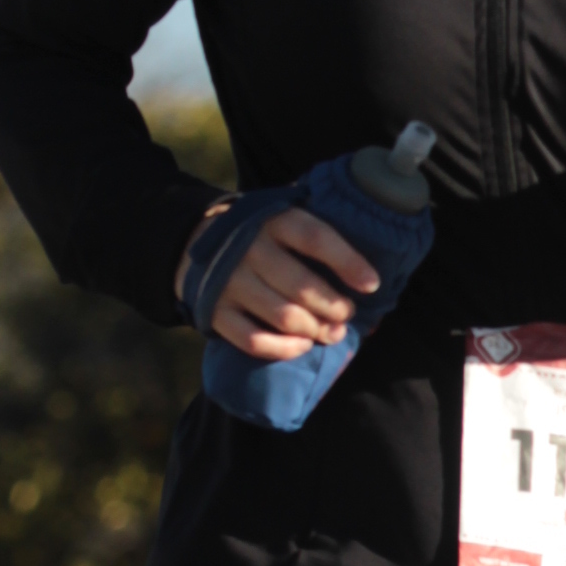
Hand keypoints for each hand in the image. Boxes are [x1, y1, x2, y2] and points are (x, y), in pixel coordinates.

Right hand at [187, 202, 383, 359]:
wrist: (194, 243)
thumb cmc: (261, 235)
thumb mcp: (282, 216)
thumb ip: (316, 231)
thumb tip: (369, 263)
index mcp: (273, 221)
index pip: (315, 238)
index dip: (347, 261)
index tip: (371, 284)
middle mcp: (249, 248)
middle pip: (301, 286)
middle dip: (334, 307)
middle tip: (347, 315)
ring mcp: (230, 282)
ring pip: (282, 316)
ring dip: (314, 330)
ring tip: (333, 333)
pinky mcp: (215, 312)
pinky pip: (252, 340)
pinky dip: (282, 349)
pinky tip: (302, 347)